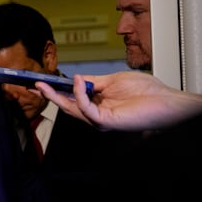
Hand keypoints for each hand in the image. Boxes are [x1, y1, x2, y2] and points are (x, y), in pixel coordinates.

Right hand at [35, 70, 201, 130]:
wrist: (165, 101)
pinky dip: (80, 95)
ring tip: (48, 84)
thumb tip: (75, 79)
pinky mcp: (105, 122)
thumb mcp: (112, 80)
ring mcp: (100, 120)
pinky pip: (86, 109)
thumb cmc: (146, 92)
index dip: (56, 91)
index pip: (72, 98)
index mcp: (97, 104)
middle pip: (67, 106)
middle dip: (49, 95)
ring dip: (59, 95)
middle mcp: (96, 114)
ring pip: (72, 109)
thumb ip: (93, 81)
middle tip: (36, 84)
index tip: (42, 82)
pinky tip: (78, 82)